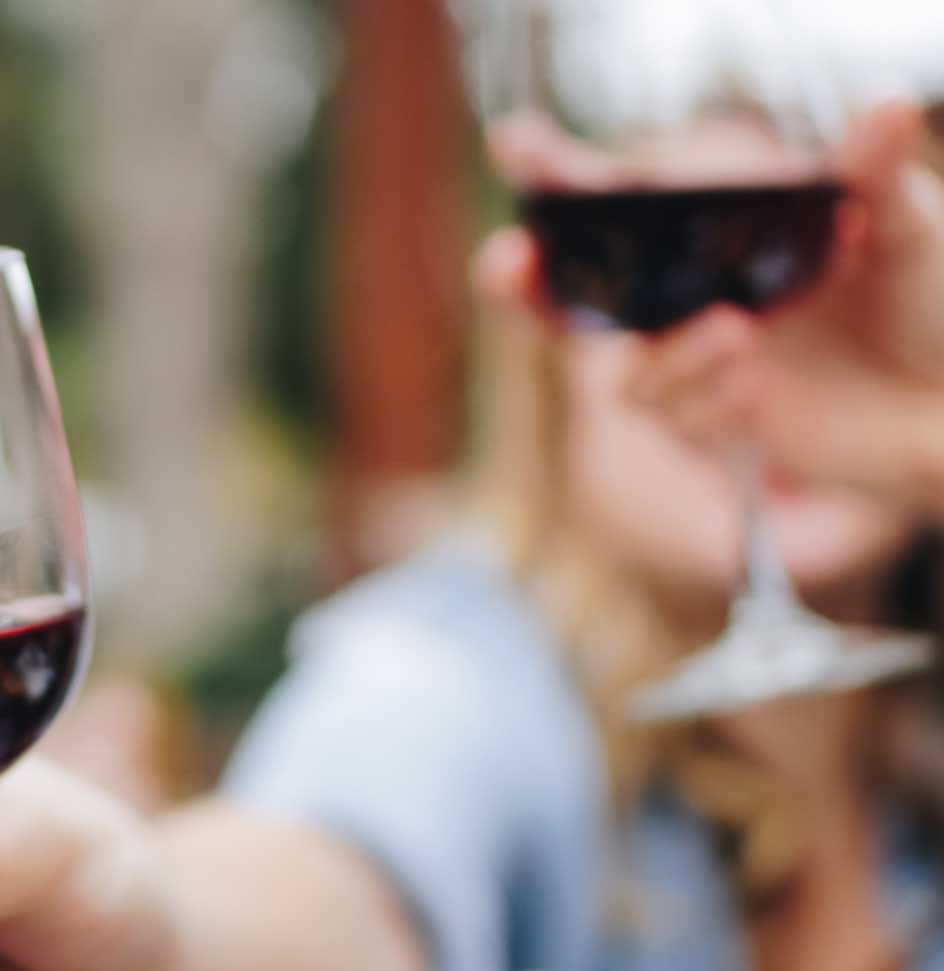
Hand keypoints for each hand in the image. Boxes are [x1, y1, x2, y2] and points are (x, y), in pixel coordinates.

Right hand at [485, 102, 943, 511]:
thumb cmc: (935, 307)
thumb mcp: (909, 227)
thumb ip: (876, 175)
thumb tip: (884, 105)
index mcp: (716, 236)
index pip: (617, 200)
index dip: (556, 171)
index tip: (516, 141)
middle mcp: (690, 300)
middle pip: (571, 299)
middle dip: (520, 284)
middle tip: (505, 263)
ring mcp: (695, 367)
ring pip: (629, 374)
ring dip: (672, 356)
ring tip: (739, 337)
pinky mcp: (714, 429)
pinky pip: (676, 422)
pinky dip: (708, 401)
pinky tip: (756, 390)